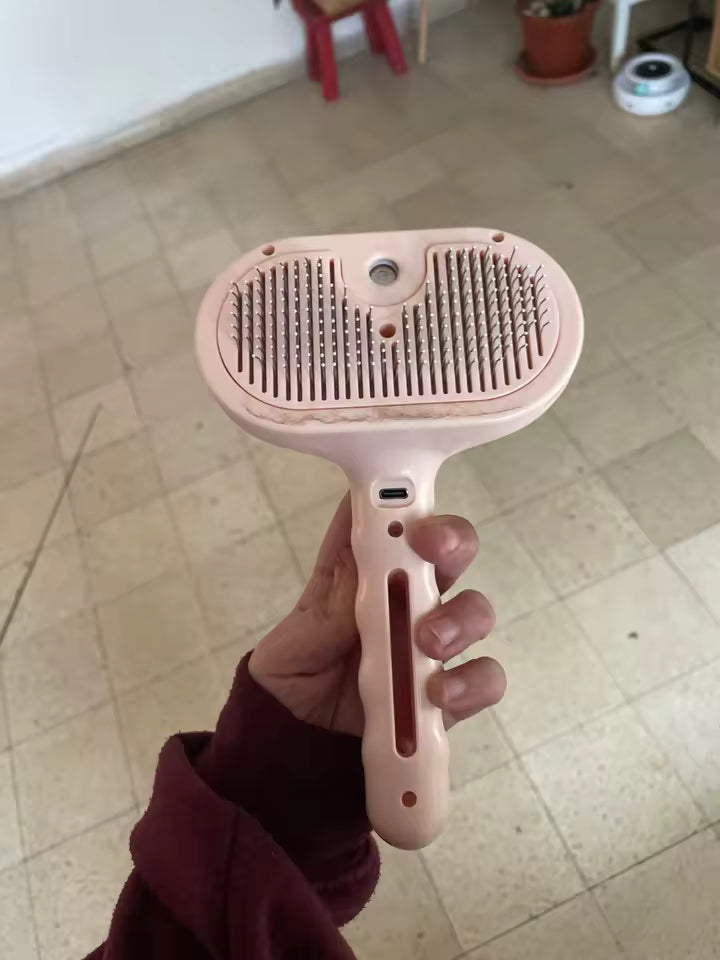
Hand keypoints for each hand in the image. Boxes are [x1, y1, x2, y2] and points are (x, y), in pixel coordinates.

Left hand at [249, 494, 505, 735]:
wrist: (298, 760)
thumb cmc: (289, 688)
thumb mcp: (293, 646)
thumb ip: (331, 608)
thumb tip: (365, 554)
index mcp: (358, 577)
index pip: (386, 524)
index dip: (399, 501)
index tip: (401, 501)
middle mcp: (402, 601)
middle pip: (447, 552)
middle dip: (450, 540)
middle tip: (433, 549)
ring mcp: (430, 647)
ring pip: (473, 610)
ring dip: (460, 617)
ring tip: (427, 642)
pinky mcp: (449, 695)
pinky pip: (483, 678)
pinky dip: (471, 682)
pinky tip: (439, 696)